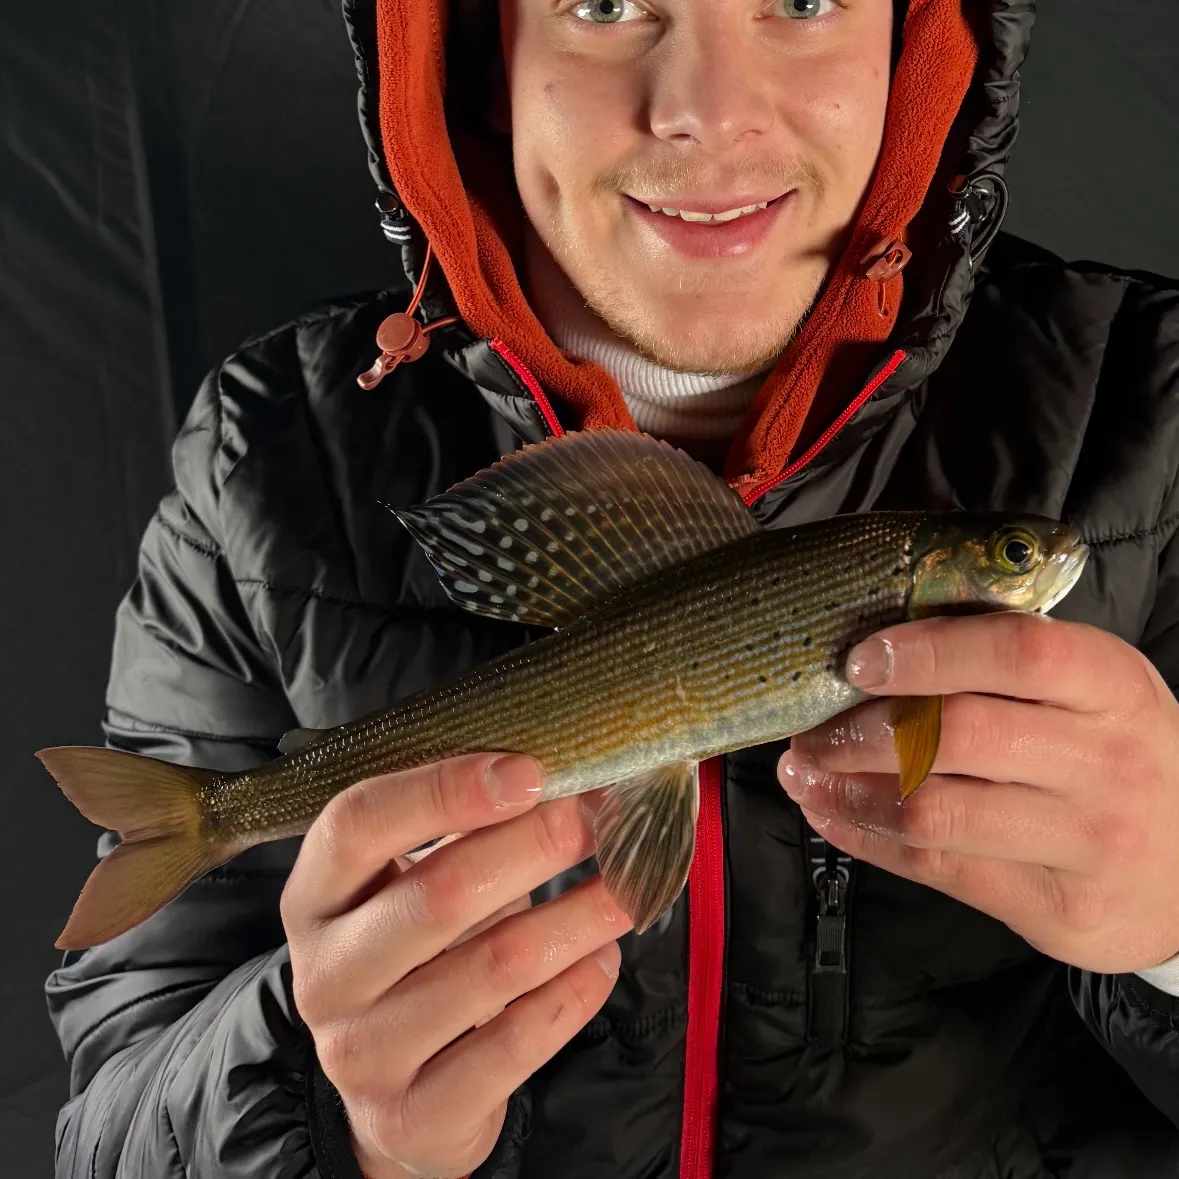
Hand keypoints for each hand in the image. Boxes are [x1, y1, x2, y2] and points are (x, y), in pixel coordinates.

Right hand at [281, 754, 629, 1178]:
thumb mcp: (414, 887)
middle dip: (537, 846)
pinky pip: (516, 1043)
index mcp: (315, 896)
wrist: (400, 1096)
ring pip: (494, 967)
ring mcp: (364, 1050)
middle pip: (440, 894)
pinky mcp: (416, 1113)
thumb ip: (466, 832)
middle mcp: (325, 973)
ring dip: (578, 916)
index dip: (445, 789)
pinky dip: (575, 991)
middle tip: (600, 820)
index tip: (531, 772)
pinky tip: (602, 958)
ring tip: (626, 887)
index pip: (359, 823)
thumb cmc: (420, 957)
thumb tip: (570, 777)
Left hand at [777, 612, 1178, 974]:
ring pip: (934, 811)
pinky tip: (830, 813)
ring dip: (847, 789)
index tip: (860, 660)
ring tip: (804, 770)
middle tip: (812, 727)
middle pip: (958, 736)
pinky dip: (865, 837)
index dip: (927, 652)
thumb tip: (878, 650)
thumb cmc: (1117, 757)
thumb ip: (1005, 666)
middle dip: (862, 730)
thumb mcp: (1092, 694)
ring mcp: (1085, 843)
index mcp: (1113, 687)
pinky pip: (935, 868)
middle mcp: (1107, 763)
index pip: (1016, 652)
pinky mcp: (1054, 909)